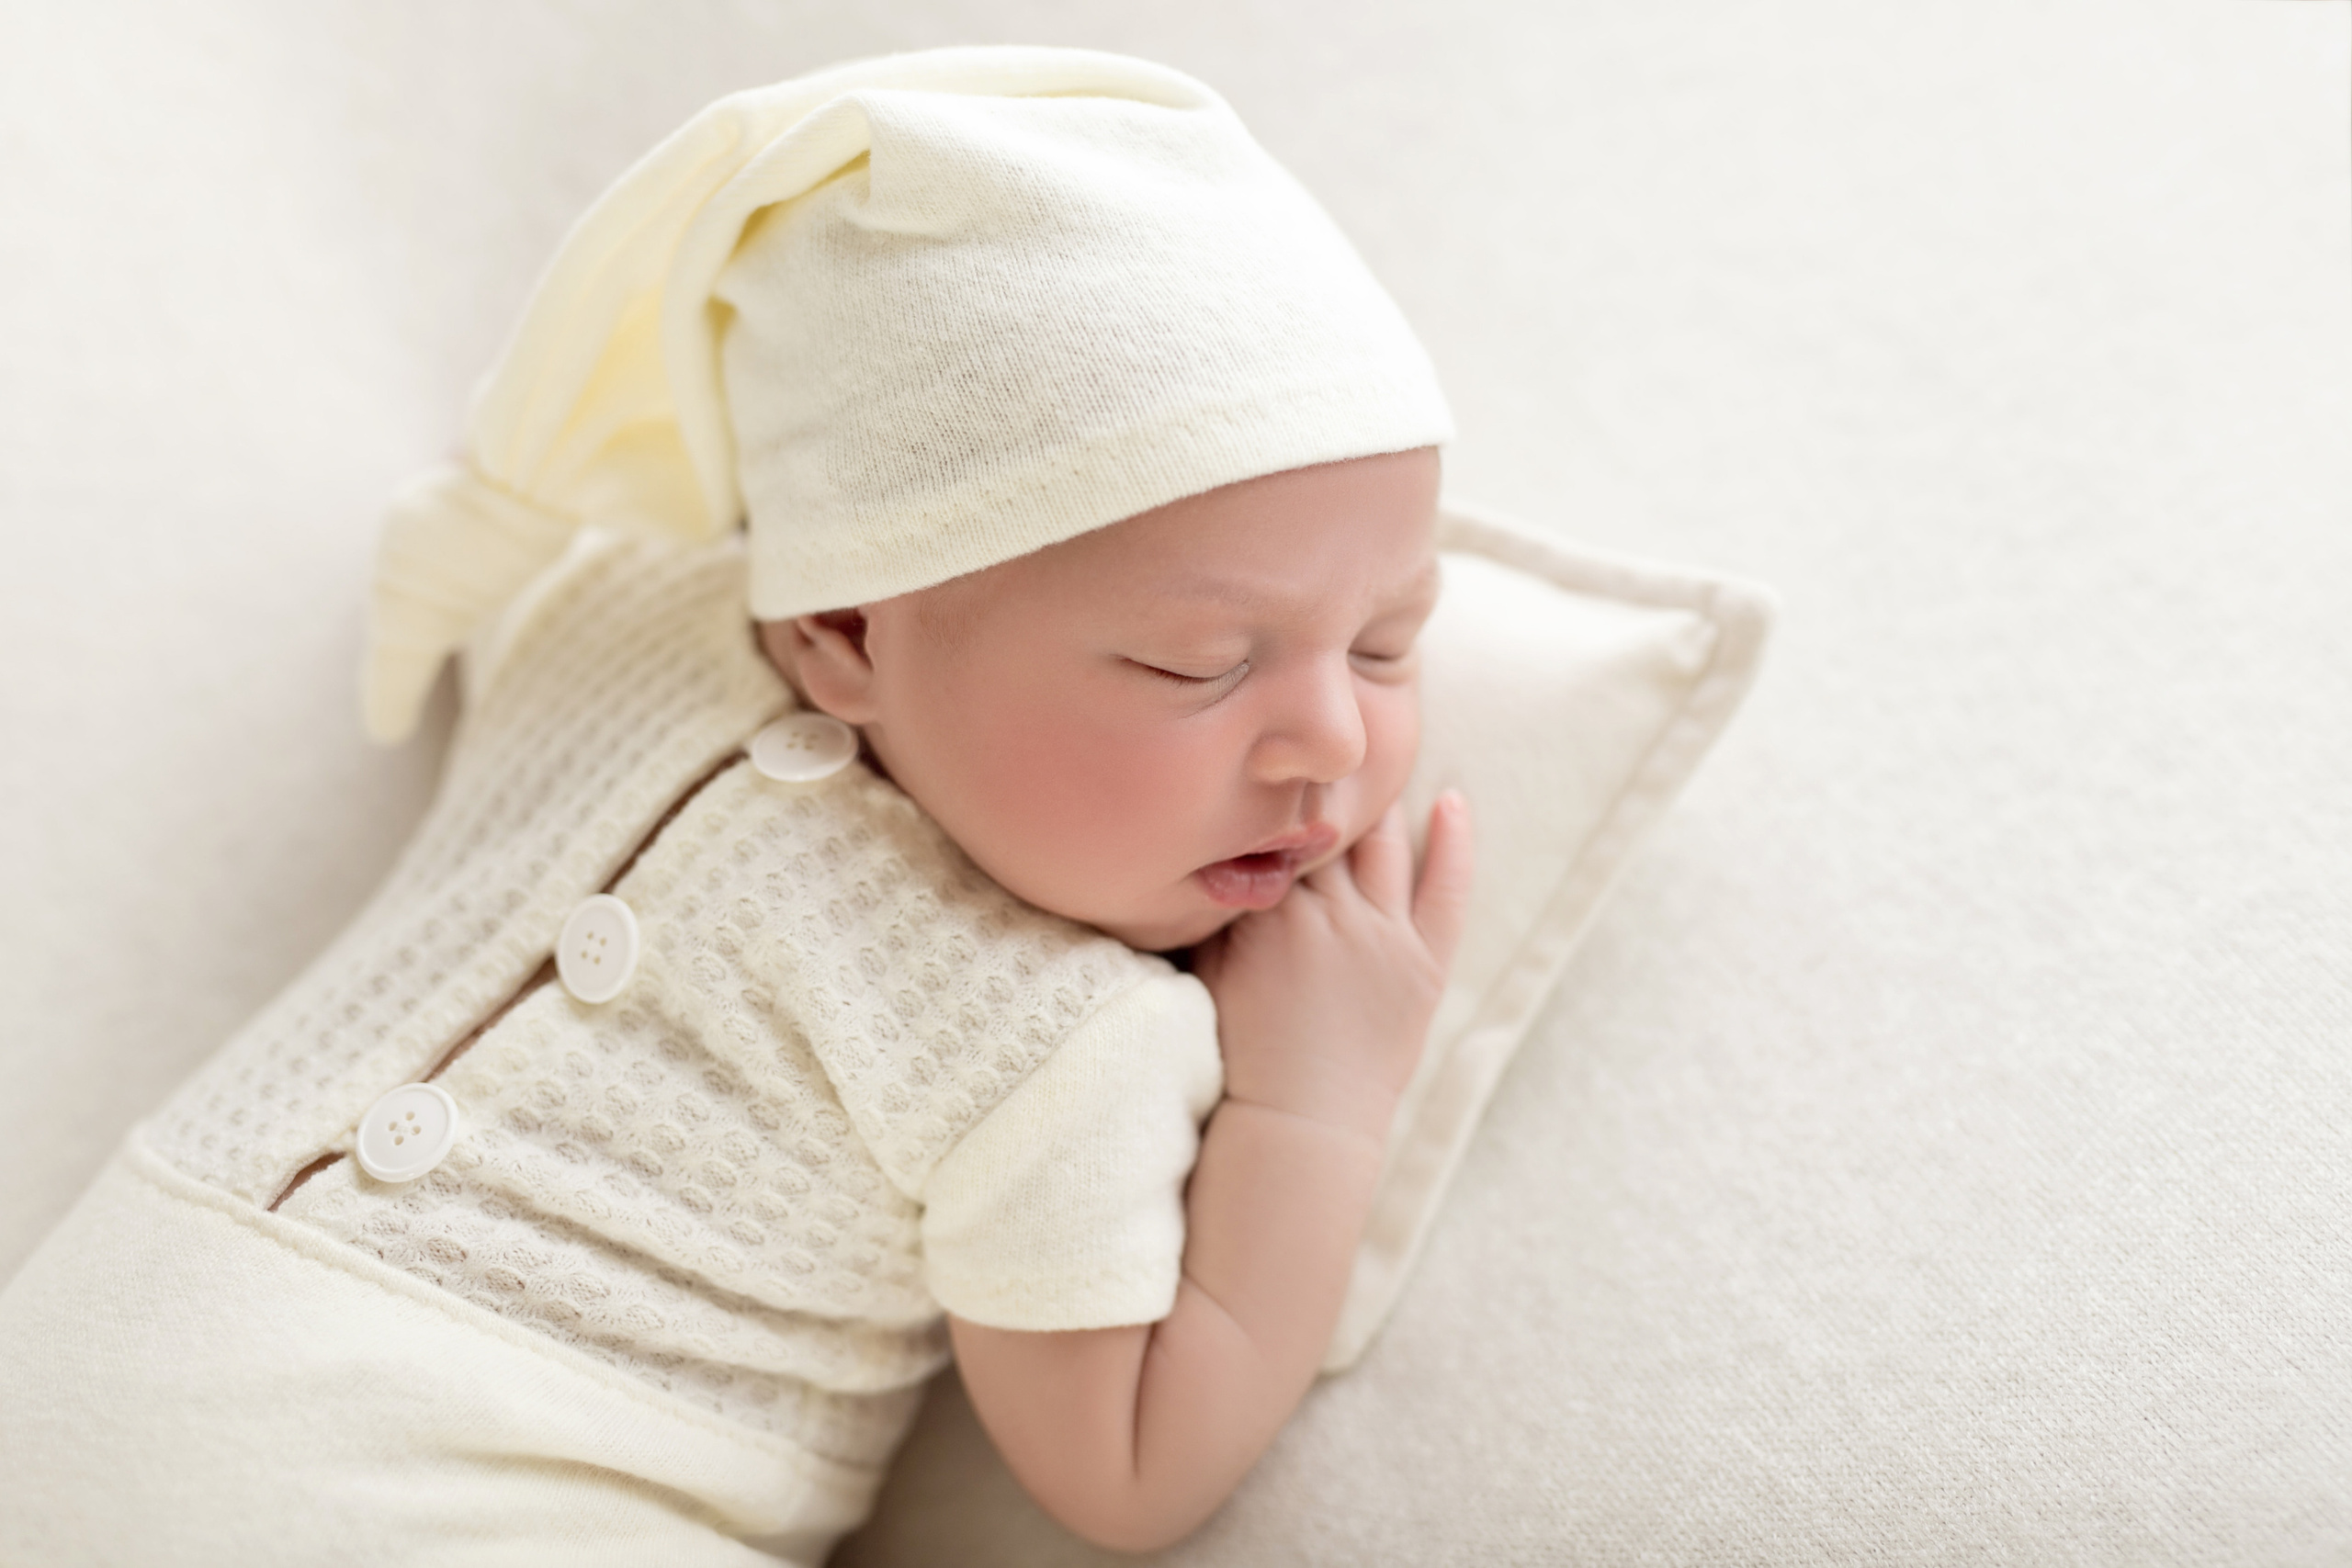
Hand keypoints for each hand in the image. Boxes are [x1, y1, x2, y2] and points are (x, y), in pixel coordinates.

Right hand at [1191, 790, 1473, 1143]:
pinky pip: (1447, 889)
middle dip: (1325, 788)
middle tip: (1324, 750)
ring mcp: (1383, 935)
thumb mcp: (1207, 969)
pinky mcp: (1424, 964)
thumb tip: (1209, 851)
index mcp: (1273, 908)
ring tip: (1375, 765)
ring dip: (1377, 805)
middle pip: (1331, 827)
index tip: (1277, 760)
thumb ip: (1214, 909)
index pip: (1279, 827)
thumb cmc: (1239, 1054)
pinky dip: (1455, 844)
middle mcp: (1332, 911)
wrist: (1299, 1123)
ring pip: (1382, 847)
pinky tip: (1454, 801)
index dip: (1278, 792)